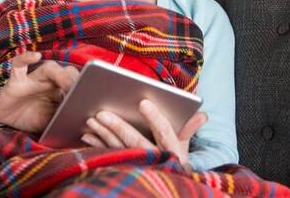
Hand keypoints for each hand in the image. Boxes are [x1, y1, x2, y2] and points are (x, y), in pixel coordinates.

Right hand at [0, 52, 78, 132]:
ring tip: (66, 81)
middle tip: (82, 93)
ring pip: (49, 67)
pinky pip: (19, 64)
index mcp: (59, 90)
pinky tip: (35, 55)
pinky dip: (26, 58)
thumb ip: (62, 120)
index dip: (84, 89)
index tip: (92, 99)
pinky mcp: (16, 80)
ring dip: (60, 74)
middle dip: (76, 81)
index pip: (76, 84)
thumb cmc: (28, 116)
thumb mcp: (48, 122)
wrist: (2, 117)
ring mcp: (33, 78)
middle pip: (67, 72)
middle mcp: (49, 81)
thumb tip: (81, 124)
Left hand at [81, 98, 206, 166]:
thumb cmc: (172, 158)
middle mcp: (155, 161)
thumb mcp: (183, 146)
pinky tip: (86, 136)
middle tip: (102, 113)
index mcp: (172, 151)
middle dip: (119, 127)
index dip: (155, 118)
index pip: (165, 133)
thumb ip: (188, 129)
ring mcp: (137, 167)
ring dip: (103, 135)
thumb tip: (202, 115)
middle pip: (136, 142)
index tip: (143, 101)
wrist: (165, 188)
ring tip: (91, 120)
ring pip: (119, 149)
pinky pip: (108, 157)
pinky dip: (97, 146)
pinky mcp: (123, 169)